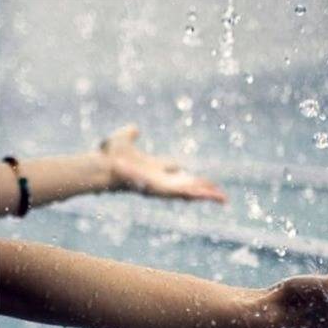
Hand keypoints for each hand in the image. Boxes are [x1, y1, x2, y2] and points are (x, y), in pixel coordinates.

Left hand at [101, 124, 226, 202]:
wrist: (103, 164)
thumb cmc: (109, 155)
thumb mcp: (123, 139)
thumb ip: (130, 134)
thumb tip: (134, 128)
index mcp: (155, 170)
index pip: (178, 173)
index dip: (190, 176)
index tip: (204, 181)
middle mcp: (161, 181)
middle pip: (189, 185)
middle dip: (205, 189)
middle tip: (221, 195)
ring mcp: (164, 186)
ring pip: (192, 192)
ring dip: (209, 195)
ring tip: (225, 199)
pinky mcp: (165, 190)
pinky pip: (187, 193)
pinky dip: (201, 194)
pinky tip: (215, 196)